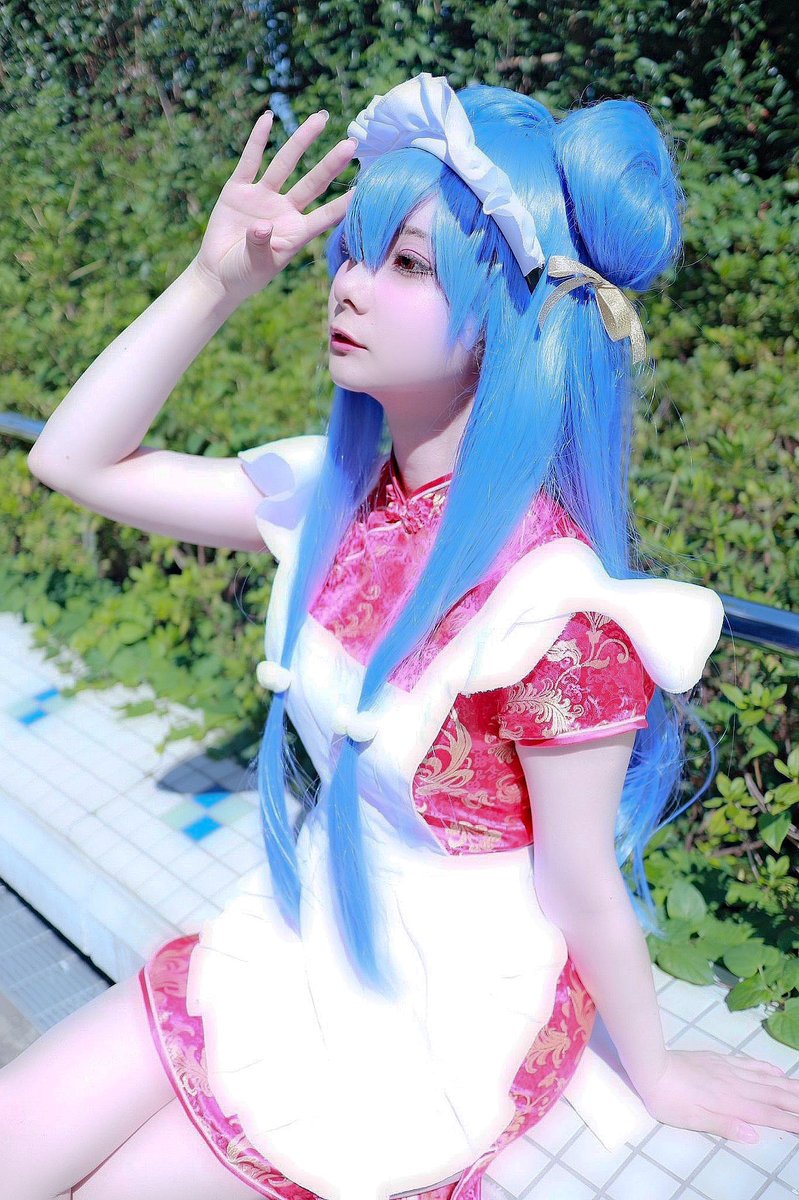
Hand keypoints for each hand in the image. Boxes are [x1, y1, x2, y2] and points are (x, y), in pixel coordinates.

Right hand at [192, 108, 356, 306]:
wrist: (218, 274)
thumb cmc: (244, 275)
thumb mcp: (256, 266)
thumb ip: (261, 246)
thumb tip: (262, 226)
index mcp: (296, 232)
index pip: (326, 215)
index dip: (344, 203)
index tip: (366, 188)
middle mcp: (285, 211)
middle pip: (313, 183)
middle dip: (331, 164)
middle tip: (351, 144)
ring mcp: (263, 197)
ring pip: (286, 164)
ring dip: (302, 141)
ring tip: (320, 118)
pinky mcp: (239, 190)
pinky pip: (250, 161)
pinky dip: (258, 140)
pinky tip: (268, 118)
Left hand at [635, 1047, 798, 1142]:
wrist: (651, 1065)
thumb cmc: (667, 1099)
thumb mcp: (692, 1120)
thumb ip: (724, 1125)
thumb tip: (754, 1135)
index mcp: (729, 1103)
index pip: (766, 1114)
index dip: (789, 1121)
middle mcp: (734, 1085)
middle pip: (772, 1094)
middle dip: (795, 1102)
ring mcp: (727, 1069)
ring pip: (765, 1078)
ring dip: (787, 1084)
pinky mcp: (718, 1059)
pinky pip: (748, 1063)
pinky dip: (765, 1067)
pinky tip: (776, 1070)